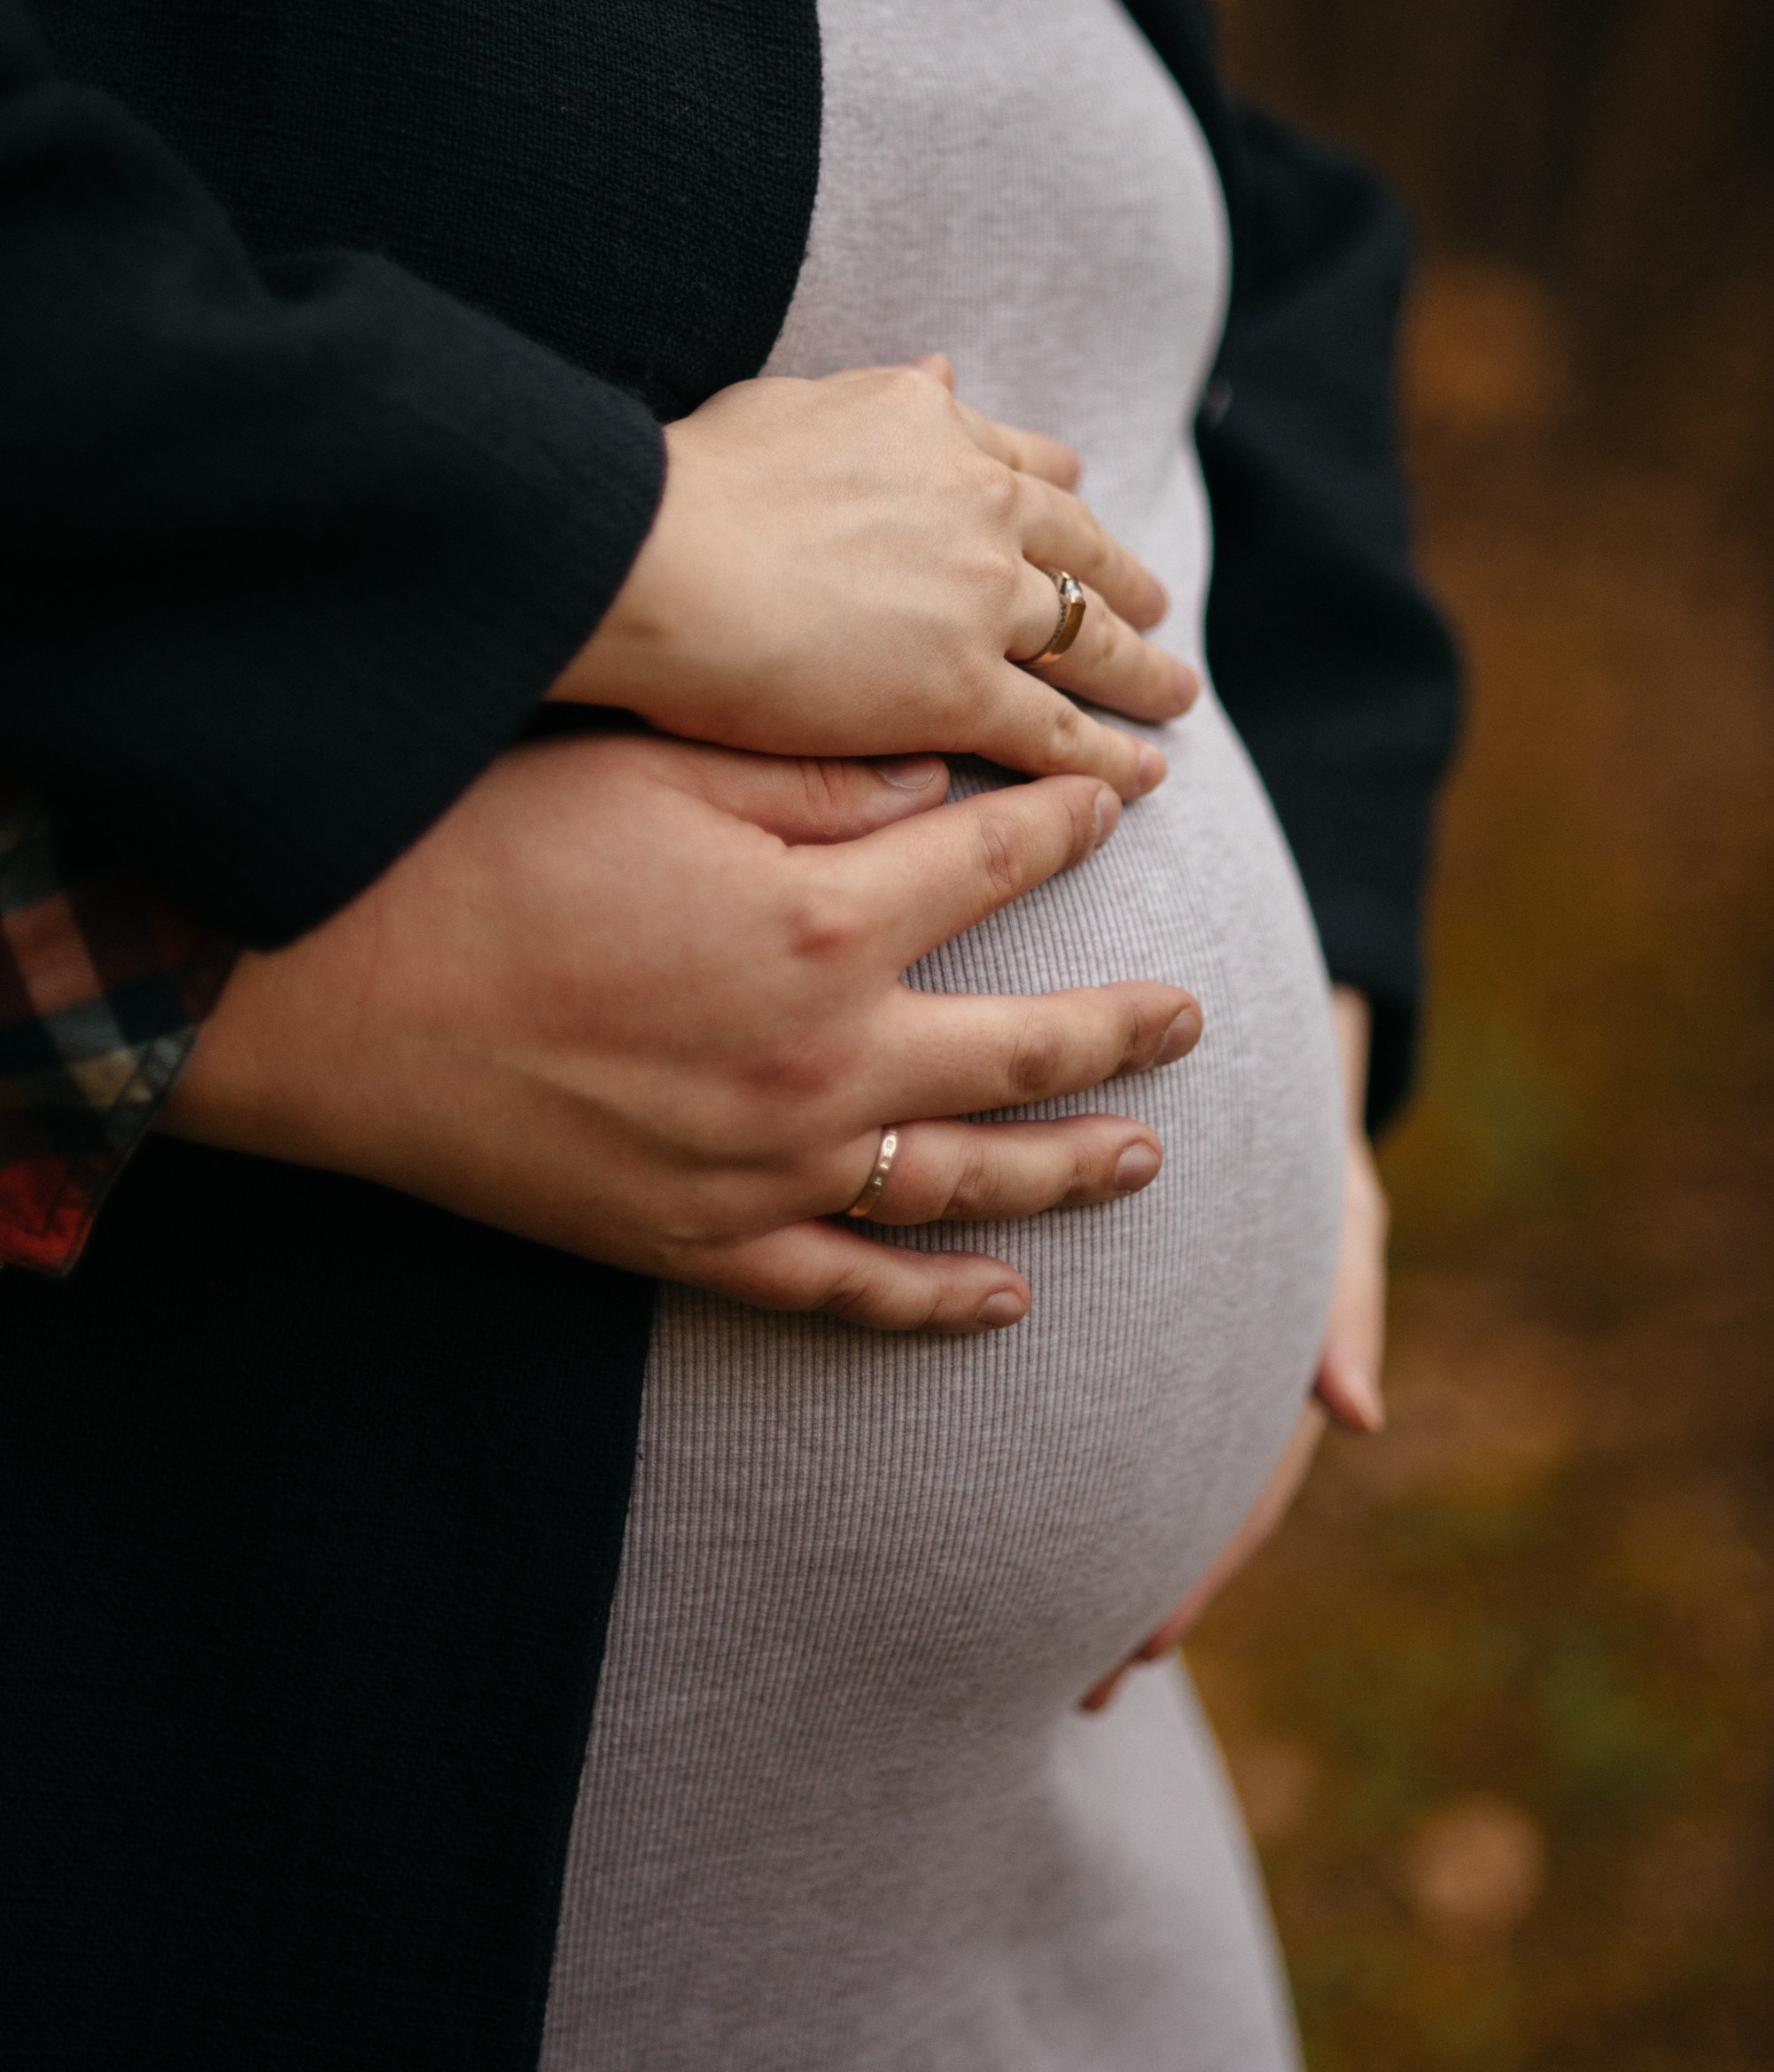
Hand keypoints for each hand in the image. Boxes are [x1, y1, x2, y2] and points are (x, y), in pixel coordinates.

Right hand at [163, 732, 1201, 1330]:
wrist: (332, 998)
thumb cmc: (486, 851)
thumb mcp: (662, 767)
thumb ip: (823, 773)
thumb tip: (947, 771)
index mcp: (828, 920)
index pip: (998, 863)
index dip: (1070, 825)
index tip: (1117, 807)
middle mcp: (828, 1062)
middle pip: (1026, 1051)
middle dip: (1125, 1030)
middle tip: (1195, 1017)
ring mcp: (770, 1171)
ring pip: (967, 1185)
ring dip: (1071, 1171)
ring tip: (1146, 1158)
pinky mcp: (700, 1245)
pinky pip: (850, 1291)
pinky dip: (936, 1303)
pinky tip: (1004, 1304)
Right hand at [555, 356, 1196, 800]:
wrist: (655, 556)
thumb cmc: (685, 484)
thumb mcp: (791, 401)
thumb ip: (876, 398)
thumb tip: (940, 368)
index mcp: (930, 428)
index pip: (1021, 461)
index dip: (1057, 489)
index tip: (1078, 499)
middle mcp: (976, 505)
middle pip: (1077, 551)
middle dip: (1122, 580)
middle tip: (1155, 603)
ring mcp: (980, 599)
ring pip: (1089, 640)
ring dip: (1141, 670)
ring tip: (1173, 694)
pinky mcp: (961, 689)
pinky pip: (1057, 730)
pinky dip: (1110, 757)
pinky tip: (1145, 775)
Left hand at [1079, 986, 1388, 1707]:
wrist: (1249, 1060)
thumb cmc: (1299, 1131)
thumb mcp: (1339, 1207)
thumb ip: (1346, 1303)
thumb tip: (1357, 1416)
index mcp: (1266, 1365)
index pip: (1241, 1488)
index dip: (1198, 1567)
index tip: (1146, 1643)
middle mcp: (1209, 1376)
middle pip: (1174, 1500)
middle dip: (1134, 1589)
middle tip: (1079, 1683)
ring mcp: (1163, 1358)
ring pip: (1133, 1464)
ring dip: (1096, 1541)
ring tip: (1038, 1637)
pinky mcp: (1106, 1328)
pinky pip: (1094, 1407)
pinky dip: (1065, 1460)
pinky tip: (1008, 1506)